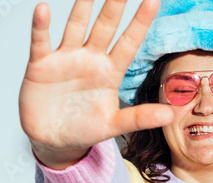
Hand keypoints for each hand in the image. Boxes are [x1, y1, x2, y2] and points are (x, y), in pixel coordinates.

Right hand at [19, 0, 172, 167]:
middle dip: (115, 5)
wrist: (55, 139)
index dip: (141, 22)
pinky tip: (42, 9)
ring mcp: (66, 59)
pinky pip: (41, 41)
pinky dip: (41, 26)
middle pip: (105, 27)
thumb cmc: (86, 129)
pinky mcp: (41, 65)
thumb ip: (140, 118)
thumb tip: (171, 115)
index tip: (154, 1)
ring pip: (75, 26)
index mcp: (110, 72)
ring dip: (81, 7)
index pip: (129, 43)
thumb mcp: (114, 125)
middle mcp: (90, 60)